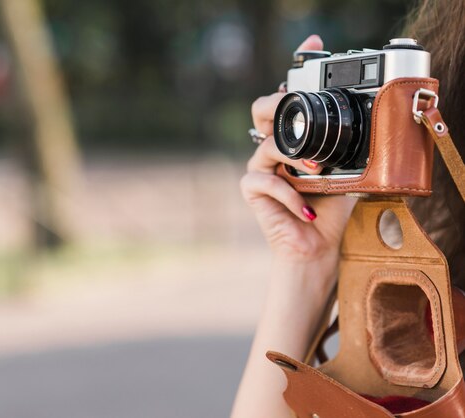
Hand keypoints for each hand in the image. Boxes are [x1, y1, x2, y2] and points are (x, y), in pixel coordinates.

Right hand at [241, 35, 356, 269]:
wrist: (316, 245)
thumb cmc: (329, 210)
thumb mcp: (345, 173)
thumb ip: (346, 150)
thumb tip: (368, 126)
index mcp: (295, 139)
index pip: (289, 99)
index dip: (297, 69)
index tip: (313, 44)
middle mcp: (274, 147)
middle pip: (261, 108)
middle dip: (277, 104)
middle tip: (297, 114)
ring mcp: (259, 165)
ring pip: (267, 143)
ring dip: (295, 159)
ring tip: (316, 176)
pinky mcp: (251, 187)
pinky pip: (268, 180)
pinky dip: (292, 196)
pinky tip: (308, 210)